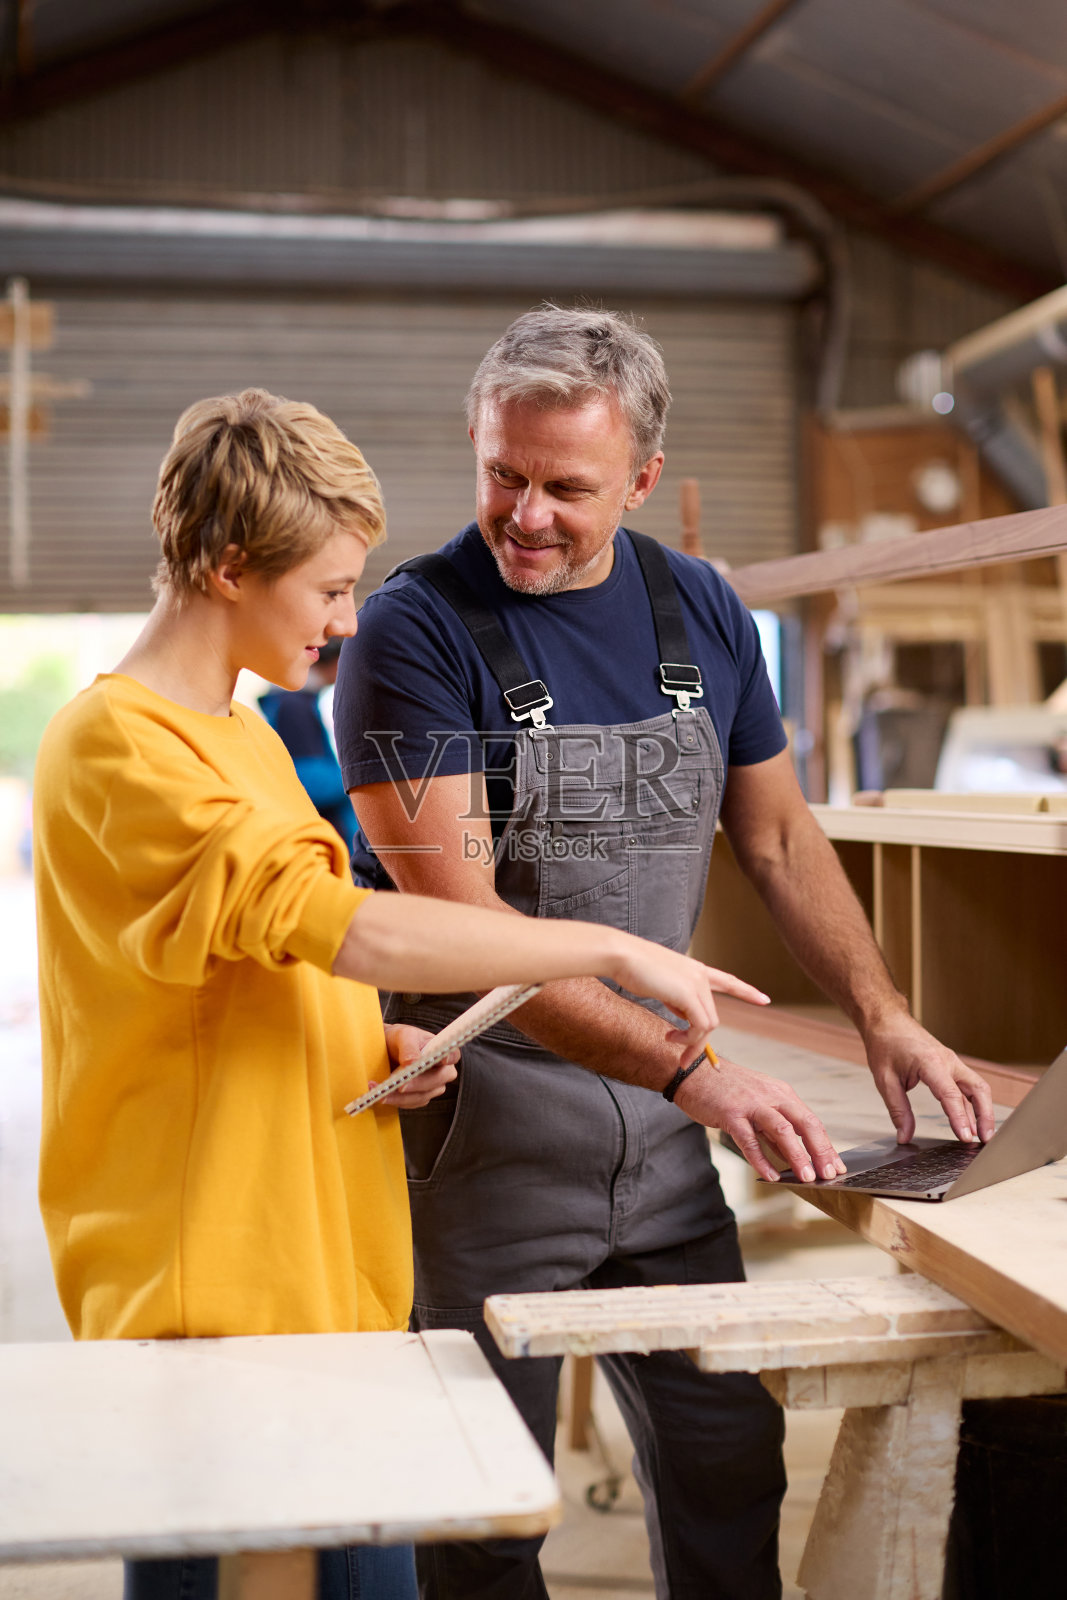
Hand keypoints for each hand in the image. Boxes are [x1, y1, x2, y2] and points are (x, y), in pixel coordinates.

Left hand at [375, 1024, 458, 1109]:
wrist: (385, 1051)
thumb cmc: (399, 1039)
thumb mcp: (403, 1036)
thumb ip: (409, 1048)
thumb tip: (412, 1063)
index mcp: (441, 1051)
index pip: (452, 1055)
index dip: (449, 1058)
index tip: (442, 1060)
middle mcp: (441, 1071)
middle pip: (437, 1080)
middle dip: (417, 1084)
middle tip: (400, 1085)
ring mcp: (431, 1087)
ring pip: (422, 1096)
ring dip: (400, 1097)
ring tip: (381, 1092)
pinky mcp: (418, 1098)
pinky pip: (410, 1103)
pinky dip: (394, 1101)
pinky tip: (380, 1095)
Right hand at [609, 938, 769, 1055]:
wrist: (622, 955)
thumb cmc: (633, 968)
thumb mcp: (661, 984)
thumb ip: (675, 997)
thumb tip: (682, 1017)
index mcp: (695, 970)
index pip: (727, 980)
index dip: (746, 991)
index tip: (765, 999)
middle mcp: (700, 975)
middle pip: (712, 1017)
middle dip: (699, 1042)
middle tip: (683, 1059)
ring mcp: (697, 984)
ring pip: (708, 1025)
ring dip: (692, 1043)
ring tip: (670, 1044)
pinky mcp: (689, 994)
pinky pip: (699, 1026)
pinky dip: (687, 1039)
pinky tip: (670, 1038)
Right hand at [674, 1053, 846, 1183]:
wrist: (693, 1071)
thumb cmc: (725, 1091)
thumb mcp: (757, 1106)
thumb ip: (774, 1132)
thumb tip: (793, 1158)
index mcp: (781, 1094)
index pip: (811, 1121)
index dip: (826, 1146)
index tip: (836, 1167)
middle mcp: (771, 1096)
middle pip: (805, 1123)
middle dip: (820, 1150)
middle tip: (829, 1175)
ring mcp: (751, 1104)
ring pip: (782, 1130)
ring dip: (797, 1155)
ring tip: (806, 1177)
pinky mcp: (730, 1113)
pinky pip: (749, 1139)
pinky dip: (761, 1159)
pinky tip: (770, 1176)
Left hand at [864, 1014, 995, 1144]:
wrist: (886, 1020)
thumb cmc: (886, 1043)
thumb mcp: (885, 1080)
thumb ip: (898, 1110)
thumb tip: (904, 1135)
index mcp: (931, 1062)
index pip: (951, 1095)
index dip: (960, 1119)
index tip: (965, 1138)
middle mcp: (948, 1061)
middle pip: (978, 1089)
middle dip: (986, 1116)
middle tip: (986, 1140)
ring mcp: (952, 1061)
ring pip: (977, 1087)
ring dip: (983, 1111)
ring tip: (982, 1136)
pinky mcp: (951, 1065)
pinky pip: (967, 1085)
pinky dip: (973, 1103)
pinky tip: (971, 1120)